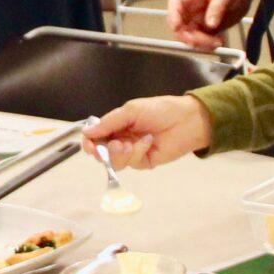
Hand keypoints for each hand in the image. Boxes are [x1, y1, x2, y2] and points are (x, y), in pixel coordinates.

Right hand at [84, 96, 212, 170]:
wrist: (186, 120)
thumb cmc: (160, 110)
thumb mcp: (131, 110)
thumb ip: (109, 122)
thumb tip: (86, 132)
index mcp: (116, 125)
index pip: (96, 137)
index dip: (90, 143)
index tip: (90, 146)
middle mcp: (121, 140)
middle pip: (102, 153)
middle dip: (104, 151)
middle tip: (115, 144)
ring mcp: (132, 152)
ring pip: (115, 161)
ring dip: (120, 153)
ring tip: (130, 143)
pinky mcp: (144, 162)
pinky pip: (132, 163)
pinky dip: (137, 152)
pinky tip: (148, 142)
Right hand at [169, 0, 259, 50]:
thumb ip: (218, 6)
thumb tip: (210, 24)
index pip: (176, 3)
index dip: (173, 16)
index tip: (177, 28)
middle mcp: (191, 7)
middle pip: (180, 24)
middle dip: (189, 36)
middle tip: (206, 42)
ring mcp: (197, 19)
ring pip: (189, 35)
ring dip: (200, 43)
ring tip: (218, 42)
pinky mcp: (206, 28)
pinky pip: (201, 40)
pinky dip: (207, 44)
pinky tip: (220, 41)